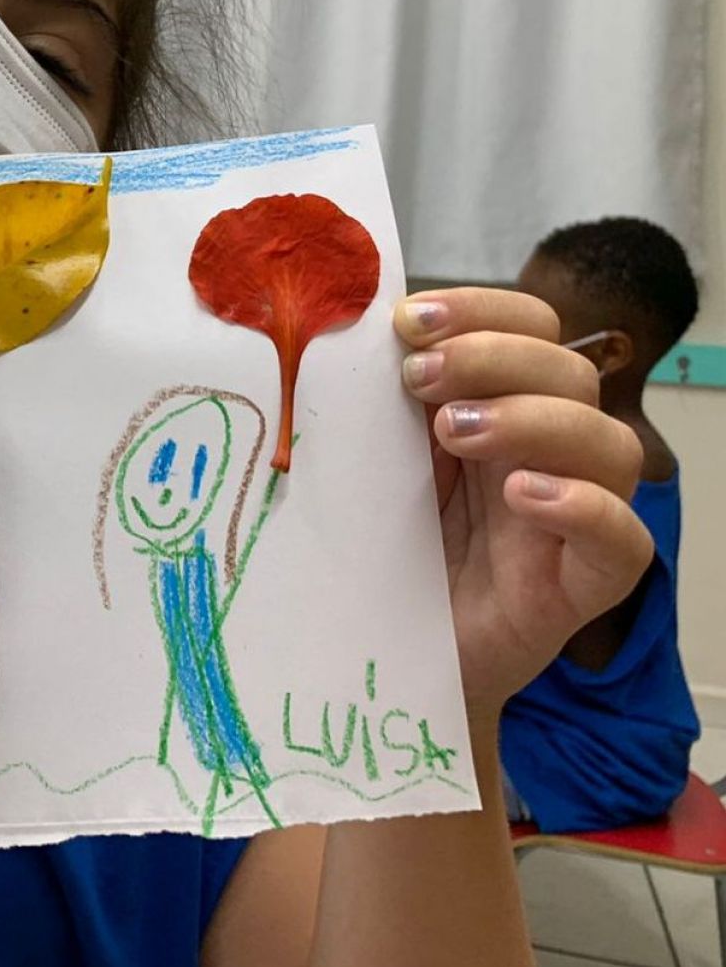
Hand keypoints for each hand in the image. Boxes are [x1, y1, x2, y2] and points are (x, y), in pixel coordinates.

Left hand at [395, 288, 650, 716]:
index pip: (529, 328)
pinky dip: (585, 506)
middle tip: (416, 377)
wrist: (380, 657)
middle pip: (569, 373)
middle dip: (492, 357)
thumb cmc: (377, 551)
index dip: (482, 309)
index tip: (407, 320)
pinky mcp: (581, 586)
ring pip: (611, 444)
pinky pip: (626, 540)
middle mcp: (544, 453)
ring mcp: (570, 519)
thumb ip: (370, 403)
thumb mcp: (366, 463)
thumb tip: (339, 330)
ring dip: (532, 419)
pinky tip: (524, 495)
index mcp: (497, 407)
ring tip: (453, 431)